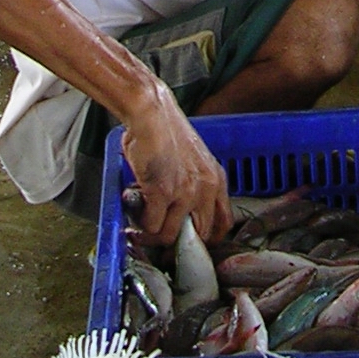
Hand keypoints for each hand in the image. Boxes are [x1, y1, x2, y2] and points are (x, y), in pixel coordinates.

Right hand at [122, 82, 232, 245]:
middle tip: (162, 239)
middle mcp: (206, 188)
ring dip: (154, 235)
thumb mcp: (193, 159)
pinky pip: (153, 225)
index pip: (224, 222)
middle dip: (181, 243)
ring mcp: (185, 193)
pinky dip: (141, 226)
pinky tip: (135, 217)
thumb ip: (193, 183)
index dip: (207, 237)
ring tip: (142, 226)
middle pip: (201, 236)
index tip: (192, 240)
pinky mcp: (163, 193)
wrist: (152, 114)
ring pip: (171, 235)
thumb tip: (177, 209)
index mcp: (216, 179)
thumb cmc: (166, 131)